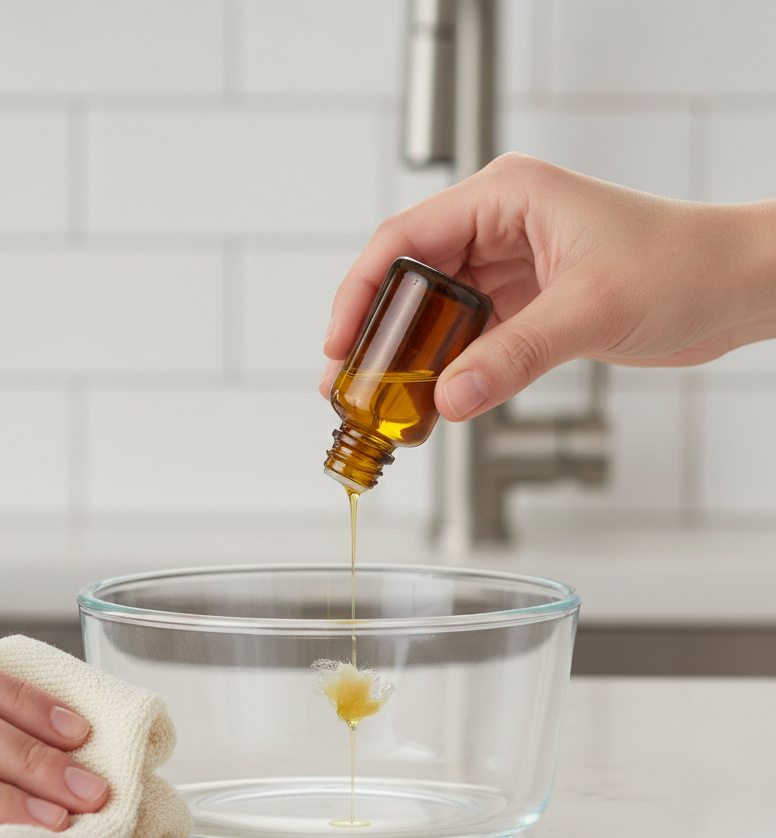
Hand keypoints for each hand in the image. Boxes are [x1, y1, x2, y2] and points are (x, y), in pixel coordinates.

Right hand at [320, 152, 775, 419]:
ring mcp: (508, 266)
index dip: (362, 291)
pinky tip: (426, 400)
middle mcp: (498, 226)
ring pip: (431, 311)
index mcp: (505, 197)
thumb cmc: (686, 264)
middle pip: (408, 277)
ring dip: (405, 355)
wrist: (739, 288)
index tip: (340, 342)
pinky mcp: (523, 303)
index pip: (405, 238)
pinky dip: (443, 368)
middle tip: (347, 382)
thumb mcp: (591, 309)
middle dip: (374, 330)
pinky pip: (464, 337)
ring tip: (377, 400)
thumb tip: (450, 399)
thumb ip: (514, 356)